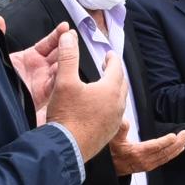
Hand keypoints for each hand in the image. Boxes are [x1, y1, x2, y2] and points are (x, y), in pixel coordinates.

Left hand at [10, 23, 68, 120]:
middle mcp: (40, 69)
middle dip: (67, 44)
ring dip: (69, 57)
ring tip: (73, 47)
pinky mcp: (45, 93)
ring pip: (62, 67)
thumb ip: (0, 35)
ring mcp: (44, 80)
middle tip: (72, 35)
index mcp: (30, 58)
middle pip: (59, 53)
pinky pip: (59, 82)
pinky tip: (68, 67)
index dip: (57, 34)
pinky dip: (65, 75)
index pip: (48, 43)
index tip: (65, 26)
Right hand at [47, 32, 128, 159]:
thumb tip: (69, 35)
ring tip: (104, 85)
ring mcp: (115, 120)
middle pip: (121, 83)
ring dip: (114, 89)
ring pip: (119, 99)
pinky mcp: (109, 133)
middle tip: (107, 67)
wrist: (66, 148)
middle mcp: (117, 105)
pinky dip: (110, 105)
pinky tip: (100, 108)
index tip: (108, 54)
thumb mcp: (64, 82)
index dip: (112, 58)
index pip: (116, 67)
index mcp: (110, 89)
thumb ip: (68, 56)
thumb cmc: (66, 116)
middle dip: (115, 73)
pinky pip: (115, 114)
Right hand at [109, 119, 184, 174]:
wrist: (110, 168)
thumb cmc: (112, 152)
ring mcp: (148, 165)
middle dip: (177, 143)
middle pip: (164, 152)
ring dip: (177, 149)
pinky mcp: (149, 166)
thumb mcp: (113, 139)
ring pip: (166, 157)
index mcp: (137, 152)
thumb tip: (124, 118)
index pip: (155, 146)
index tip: (175, 135)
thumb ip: (120, 128)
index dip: (166, 141)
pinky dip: (173, 154)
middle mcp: (144, 160)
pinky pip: (164, 160)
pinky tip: (179, 150)